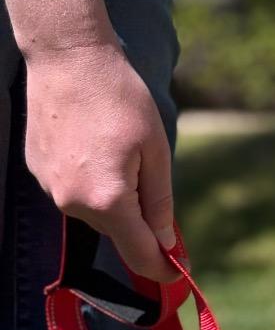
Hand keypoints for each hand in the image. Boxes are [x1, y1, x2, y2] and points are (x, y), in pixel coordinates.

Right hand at [24, 41, 178, 281]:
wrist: (67, 56)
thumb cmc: (120, 98)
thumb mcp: (156, 152)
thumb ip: (160, 204)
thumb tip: (166, 244)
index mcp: (108, 200)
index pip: (139, 254)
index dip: (163, 269)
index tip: (180, 274)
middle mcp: (73, 202)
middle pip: (119, 234)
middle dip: (142, 223)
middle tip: (152, 179)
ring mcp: (51, 189)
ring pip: (98, 214)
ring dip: (118, 201)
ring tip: (120, 151)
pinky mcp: (39, 173)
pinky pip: (77, 194)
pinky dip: (95, 184)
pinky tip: (98, 147)